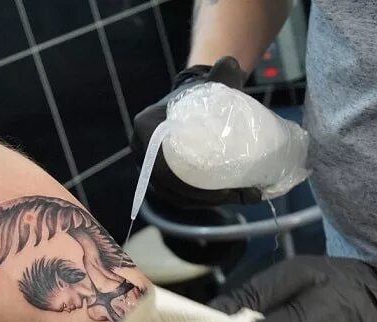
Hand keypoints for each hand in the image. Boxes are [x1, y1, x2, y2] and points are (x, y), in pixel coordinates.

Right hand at [131, 56, 261, 206]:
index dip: (192, 185)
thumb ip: (222, 73)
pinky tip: (222, 202)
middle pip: (170, 186)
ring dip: (203, 203)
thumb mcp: (212, 83)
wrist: (193, 99)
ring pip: (173, 195)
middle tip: (235, 195)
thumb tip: (229, 63)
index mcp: (146, 128)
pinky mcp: (159, 177)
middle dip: (204, 198)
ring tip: (235, 198)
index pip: (164, 167)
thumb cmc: (201, 94)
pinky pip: (175, 196)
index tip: (224, 187)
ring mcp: (148, 166)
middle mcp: (141, 150)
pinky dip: (197, 202)